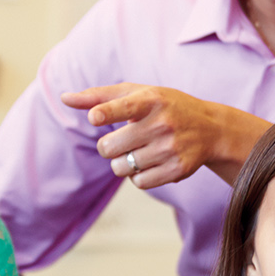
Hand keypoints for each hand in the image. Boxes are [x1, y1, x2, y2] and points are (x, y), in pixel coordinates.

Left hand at [62, 84, 265, 187]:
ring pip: (121, 168)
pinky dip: (137, 176)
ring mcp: (171, 148)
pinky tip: (149, 162)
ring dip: (122, 162)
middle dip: (108, 147)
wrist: (210, 128)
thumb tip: (64, 98)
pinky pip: (139, 182)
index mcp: (151, 100)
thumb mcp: (138, 93)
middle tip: (120, 140)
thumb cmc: (164, 106)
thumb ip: (99, 96)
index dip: (105, 113)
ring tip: (138, 150)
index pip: (124, 107)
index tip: (94, 117)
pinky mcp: (177, 169)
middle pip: (111, 147)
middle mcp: (163, 123)